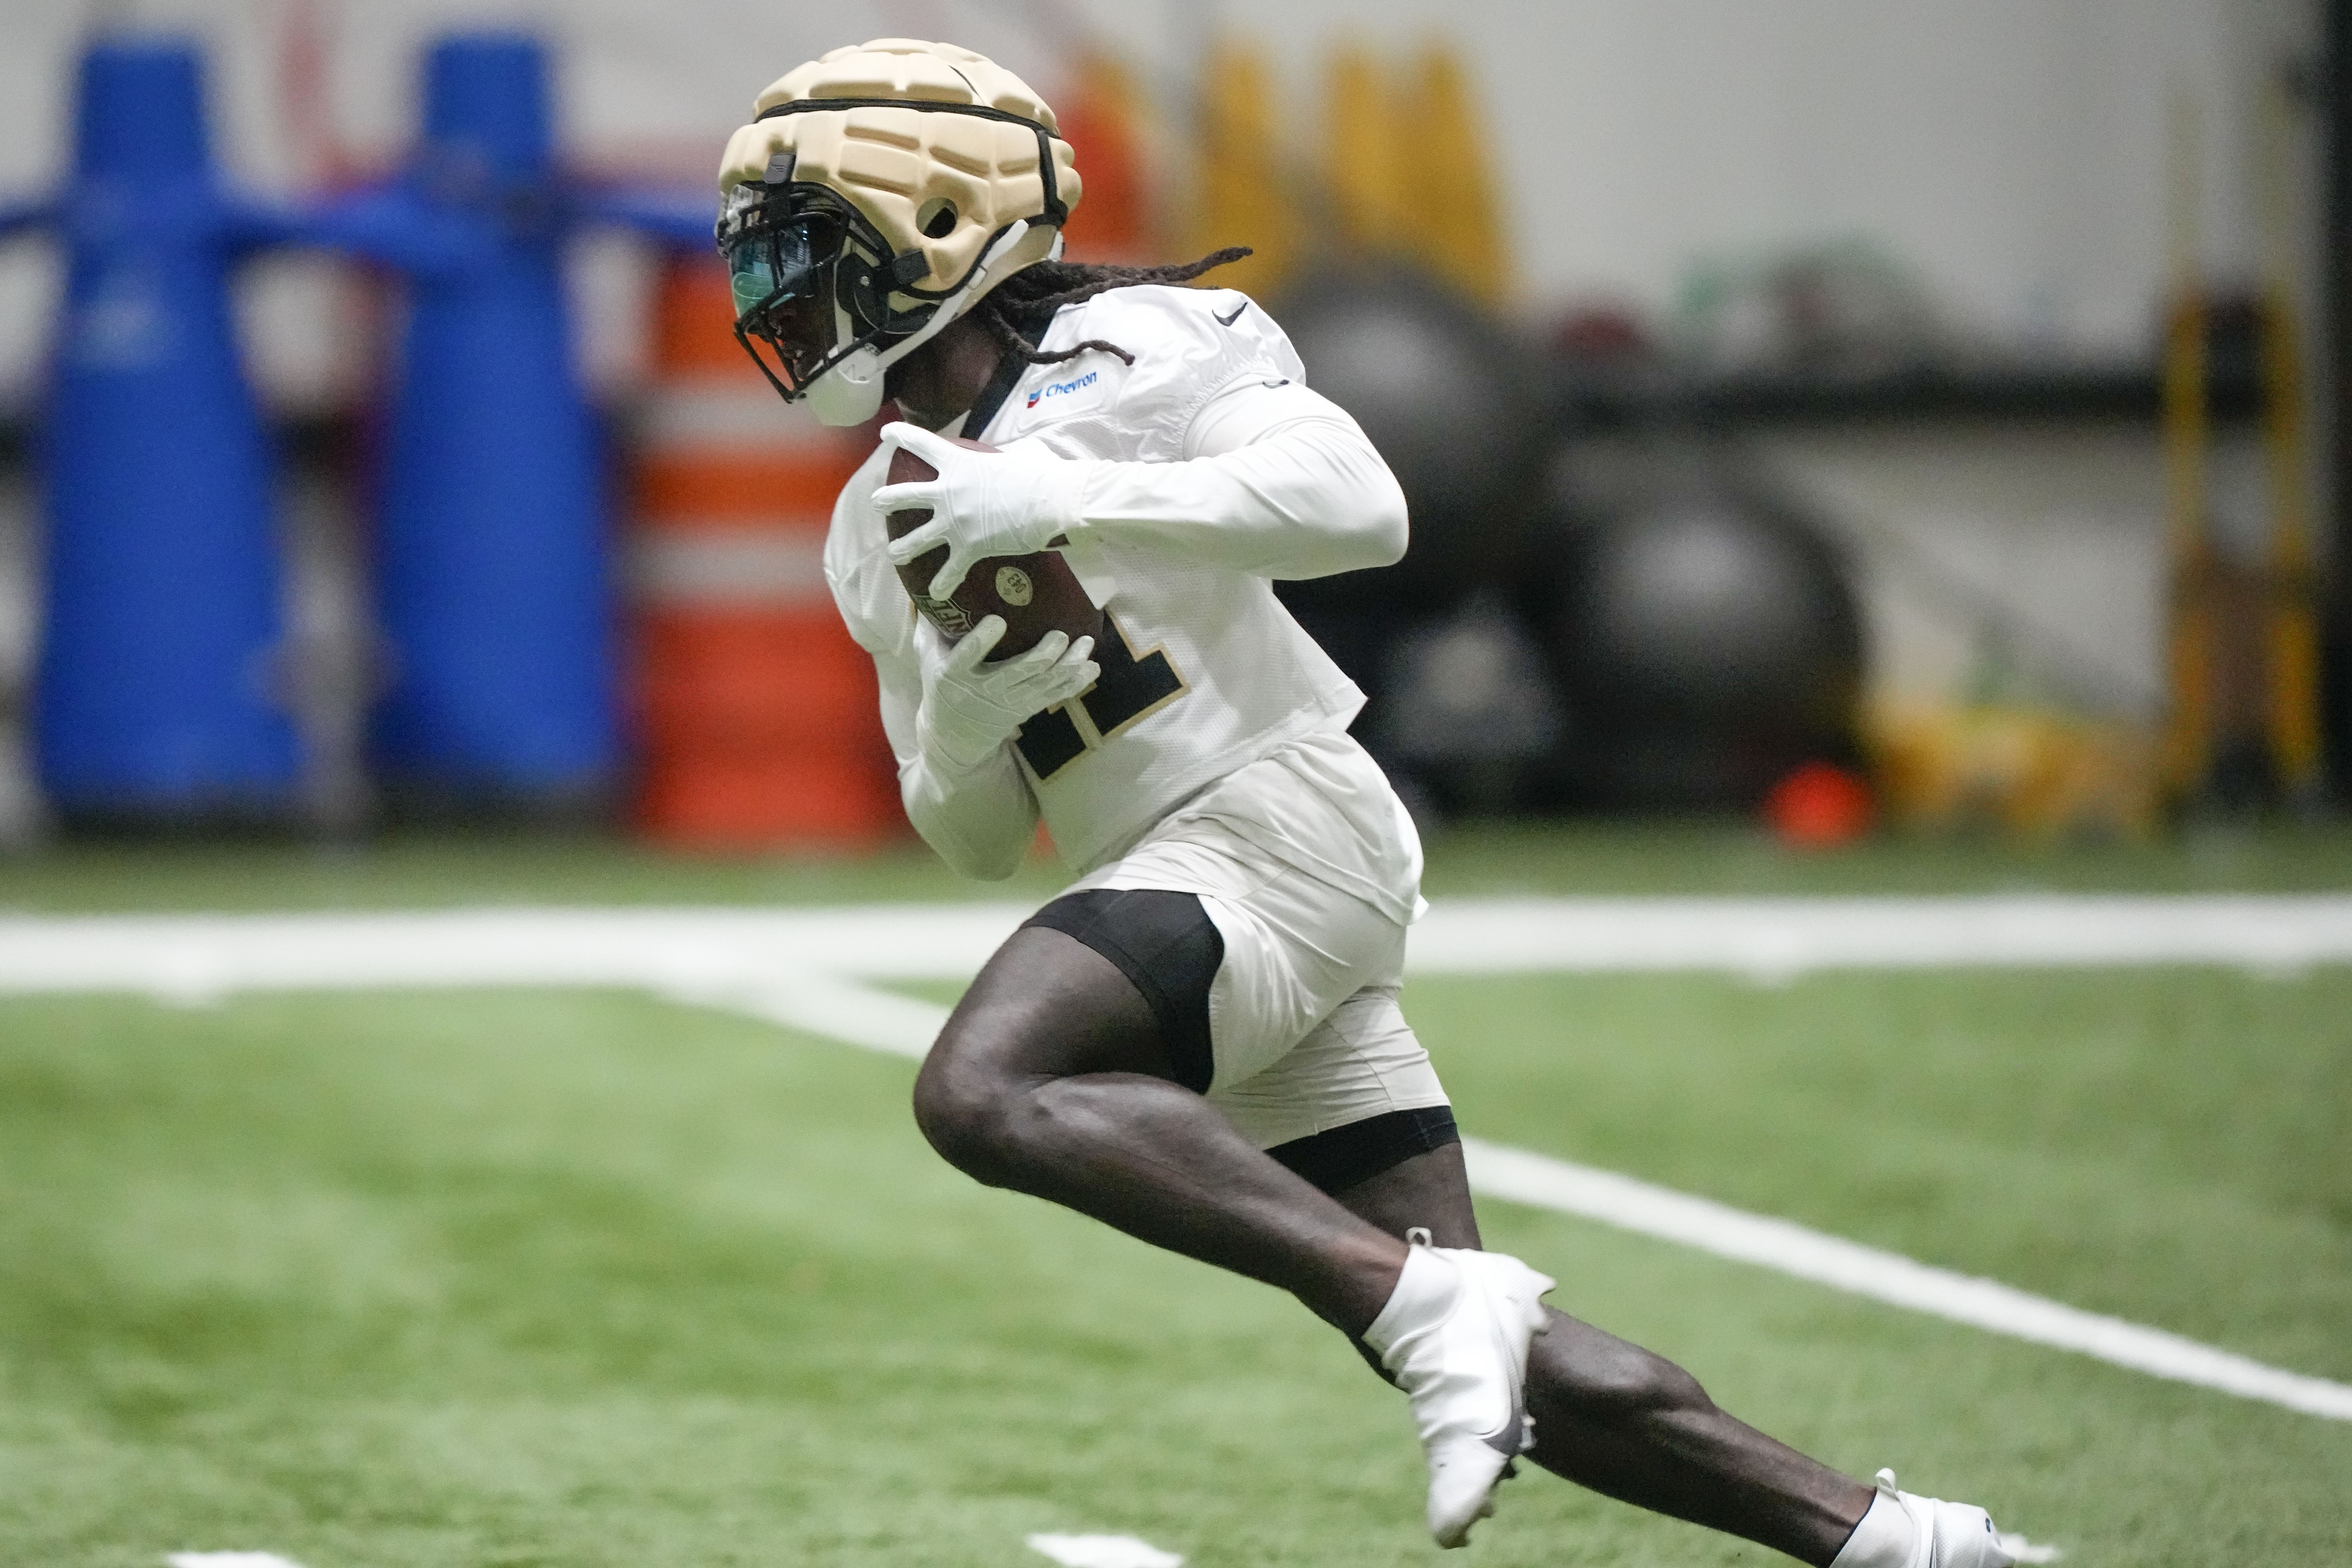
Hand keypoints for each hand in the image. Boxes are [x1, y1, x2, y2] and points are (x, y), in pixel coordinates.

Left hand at [876, 422, 1093, 600]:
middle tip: (876, 502)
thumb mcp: (1018, 455)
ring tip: (894, 554)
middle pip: (904, 494)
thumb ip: (1005, 456)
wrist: (1053, 501)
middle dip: (886, 498)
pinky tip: (935, 594)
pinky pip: (949, 571)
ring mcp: (955, 522)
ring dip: (902, 548)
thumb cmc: (1042, 474)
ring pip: (916, 538)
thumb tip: (1014, 457)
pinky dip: (943, 584)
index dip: (901, 437)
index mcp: (959, 463)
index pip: (921, 443)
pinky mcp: (970, 547)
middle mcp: (949, 492)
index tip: (886, 435)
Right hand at [916, 616, 1098, 773]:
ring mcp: (1009, 701)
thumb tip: (928, 587)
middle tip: (1059, 634)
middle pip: (1018, 672)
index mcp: (954, 674)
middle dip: (1043, 654)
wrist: (954, 734)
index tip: (997, 621)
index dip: (982, 641)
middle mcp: (984, 689)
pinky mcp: (1026, 708)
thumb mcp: (926, 657)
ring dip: (1068, 665)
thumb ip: (929, 626)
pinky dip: (1075, 683)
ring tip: (1086, 644)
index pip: (967, 656)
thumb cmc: (939, 685)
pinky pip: (1054, 696)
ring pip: (1043, 684)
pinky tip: (1091, 669)